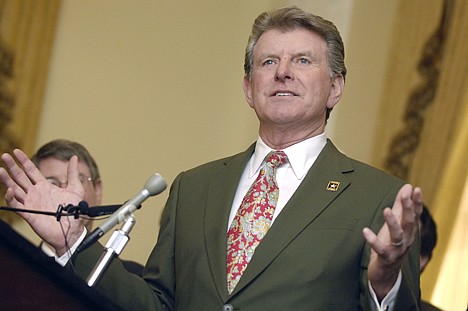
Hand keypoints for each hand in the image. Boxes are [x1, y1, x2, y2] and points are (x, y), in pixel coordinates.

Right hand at [0, 149, 84, 255]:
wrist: (72, 230)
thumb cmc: (73, 211)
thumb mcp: (75, 189)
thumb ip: (73, 173)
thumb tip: (75, 157)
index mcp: (44, 186)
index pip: (31, 171)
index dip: (23, 161)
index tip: (16, 151)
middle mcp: (35, 193)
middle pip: (20, 177)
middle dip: (12, 167)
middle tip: (4, 156)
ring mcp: (31, 203)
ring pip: (14, 190)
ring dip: (7, 180)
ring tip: (0, 170)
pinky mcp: (29, 214)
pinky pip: (16, 205)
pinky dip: (11, 198)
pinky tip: (10, 190)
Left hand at [362, 184, 422, 299]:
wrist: (386, 273)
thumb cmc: (389, 244)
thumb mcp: (395, 224)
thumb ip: (400, 206)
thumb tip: (407, 186)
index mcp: (408, 231)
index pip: (415, 214)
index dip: (416, 202)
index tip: (416, 188)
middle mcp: (406, 240)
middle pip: (409, 222)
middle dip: (408, 208)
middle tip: (405, 195)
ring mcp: (397, 250)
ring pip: (398, 235)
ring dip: (392, 222)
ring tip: (386, 209)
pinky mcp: (386, 258)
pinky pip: (380, 249)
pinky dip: (373, 240)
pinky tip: (365, 230)